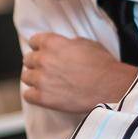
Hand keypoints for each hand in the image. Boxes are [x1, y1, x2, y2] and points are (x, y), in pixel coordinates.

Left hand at [22, 33, 137, 113]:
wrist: (111, 87)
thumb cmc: (103, 65)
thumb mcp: (87, 43)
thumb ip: (68, 43)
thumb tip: (63, 47)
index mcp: (53, 43)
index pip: (34, 41)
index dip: (39, 47)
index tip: (43, 52)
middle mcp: (43, 59)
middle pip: (28, 59)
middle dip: (37, 63)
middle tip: (47, 69)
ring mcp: (41, 79)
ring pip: (26, 77)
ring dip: (34, 79)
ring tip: (46, 83)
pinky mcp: (43, 98)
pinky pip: (27, 95)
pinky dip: (34, 95)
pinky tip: (43, 95)